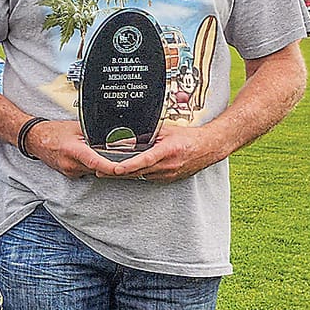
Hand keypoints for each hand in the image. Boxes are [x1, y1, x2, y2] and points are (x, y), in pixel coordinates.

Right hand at [23, 120, 119, 178]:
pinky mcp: (70, 174)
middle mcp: (71, 164)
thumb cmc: (54, 132)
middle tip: (128, 164)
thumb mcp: (77, 126)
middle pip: (99, 169)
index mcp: (73, 151)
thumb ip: (95, 132)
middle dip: (113, 167)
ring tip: (111, 157)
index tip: (122, 168)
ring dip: (104, 166)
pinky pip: (87, 172)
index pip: (95, 162)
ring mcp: (70, 171)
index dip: (110, 167)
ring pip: (94, 172)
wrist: (35, 139)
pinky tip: (96, 159)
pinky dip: (95, 167)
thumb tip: (116, 134)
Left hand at [102, 126, 228, 182]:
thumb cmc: (188, 136)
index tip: (114, 169)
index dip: (128, 166)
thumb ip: (147, 133)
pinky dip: (138, 175)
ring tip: (108, 171)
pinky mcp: (169, 179)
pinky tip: (127, 172)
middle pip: (138, 172)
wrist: (209, 147)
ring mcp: (169, 174)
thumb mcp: (166, 130)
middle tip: (99, 172)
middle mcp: (168, 165)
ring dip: (126, 175)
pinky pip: (149, 178)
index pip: (144, 160)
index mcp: (168, 151)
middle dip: (118, 173)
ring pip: (141, 176)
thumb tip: (127, 136)